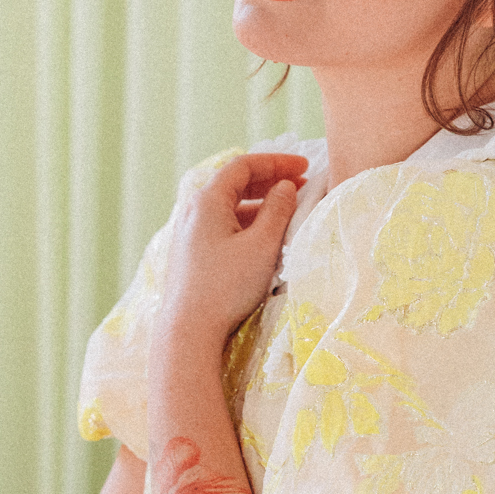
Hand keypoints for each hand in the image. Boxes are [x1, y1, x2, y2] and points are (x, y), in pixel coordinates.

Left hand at [159, 152, 308, 344]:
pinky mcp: (192, 255)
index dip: (277, 162)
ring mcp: (190, 234)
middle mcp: (194, 212)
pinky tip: (265, 239)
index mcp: (208, 201)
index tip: (304, 167)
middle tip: (299, 185)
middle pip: (235, 184)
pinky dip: (247, 224)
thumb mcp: (262, 245)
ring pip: (230, 208)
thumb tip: (285, 188)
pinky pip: (223, 227)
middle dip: (269, 182)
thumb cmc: (226, 286)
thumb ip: (278, 210)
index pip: (244, 166)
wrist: (189, 331)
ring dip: (260, 205)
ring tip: (287, 214)